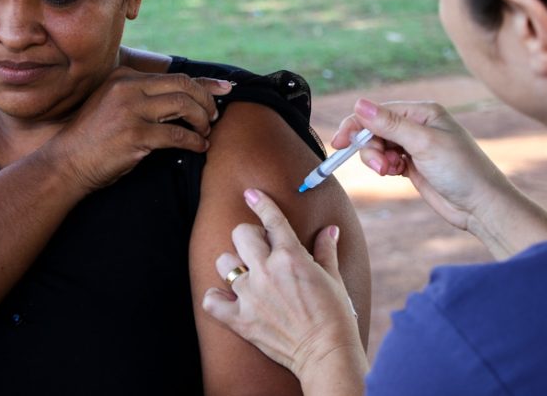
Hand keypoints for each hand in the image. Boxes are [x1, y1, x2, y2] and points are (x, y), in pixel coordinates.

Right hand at [48, 67, 231, 191]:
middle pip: (184, 86)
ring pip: (185, 106)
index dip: (205, 83)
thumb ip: (140, 96)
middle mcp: (128, 88)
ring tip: (205, 132)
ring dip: (202, 120)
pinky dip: (194, 141)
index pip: (174, 76)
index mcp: (124, 77)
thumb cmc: (93, 138)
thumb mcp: (113, 104)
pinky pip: (178, 135)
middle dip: (207, 101)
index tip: (225, 87)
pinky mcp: (135, 135)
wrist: (66, 162)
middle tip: (214, 117)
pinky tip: (199, 147)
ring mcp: (131, 110)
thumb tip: (183, 97)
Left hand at [202, 189, 366, 391]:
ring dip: (233, 266)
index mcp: (291, 256)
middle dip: (249, 237)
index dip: (260, 203)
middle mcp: (267, 271)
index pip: (271, 219)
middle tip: (259, 250)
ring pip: (224, 263)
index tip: (251, 194)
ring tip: (245, 275)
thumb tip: (330, 230)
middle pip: (241, 234)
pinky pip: (212, 301)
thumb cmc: (335, 315)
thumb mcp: (333, 278)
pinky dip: (216, 299)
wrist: (326, 353)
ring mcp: (251, 295)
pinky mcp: (240, 319)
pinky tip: (226, 298)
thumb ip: (326, 250)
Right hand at [333, 98, 520, 232]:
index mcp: (423, 112)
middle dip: (371, 148)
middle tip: (381, 167)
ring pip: (378, 146)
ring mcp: (415, 146)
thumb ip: (389, 124)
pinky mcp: (412, 164)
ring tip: (391, 172)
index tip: (340, 143)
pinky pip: (386, 160)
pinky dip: (385, 167)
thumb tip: (359, 104)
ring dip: (377, 159)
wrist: (481, 206)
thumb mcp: (423, 144)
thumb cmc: (462, 170)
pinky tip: (397, 174)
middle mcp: (418, 125)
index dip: (357, 125)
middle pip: (375, 130)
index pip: (378, 112)